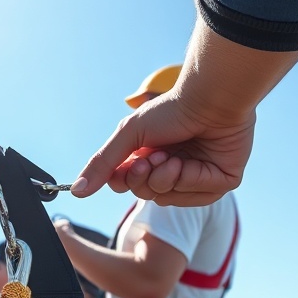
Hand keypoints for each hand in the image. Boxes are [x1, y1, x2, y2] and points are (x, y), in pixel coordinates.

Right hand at [72, 92, 254, 206]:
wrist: (211, 99)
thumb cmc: (171, 110)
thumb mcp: (129, 136)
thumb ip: (102, 164)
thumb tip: (75, 191)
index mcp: (150, 155)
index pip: (127, 183)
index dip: (125, 180)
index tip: (132, 164)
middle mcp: (173, 167)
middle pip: (147, 193)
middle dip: (147, 178)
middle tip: (155, 157)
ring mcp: (198, 176)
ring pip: (171, 199)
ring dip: (167, 178)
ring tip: (174, 157)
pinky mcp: (222, 180)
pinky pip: (200, 197)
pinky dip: (191, 181)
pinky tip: (192, 162)